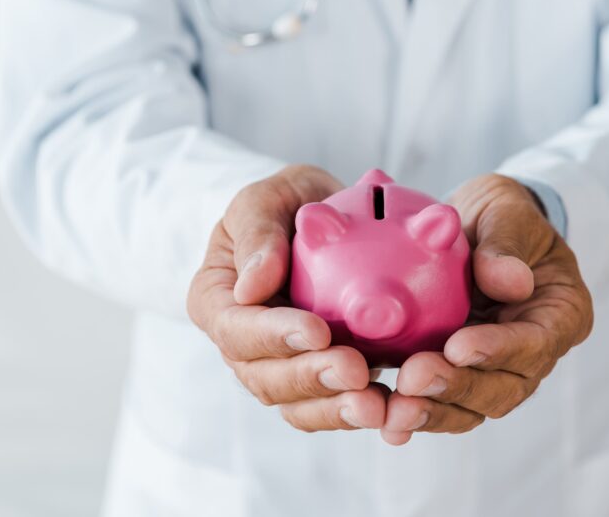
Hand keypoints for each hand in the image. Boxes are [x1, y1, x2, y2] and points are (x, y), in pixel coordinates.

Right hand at [188, 165, 386, 431]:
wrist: (323, 224)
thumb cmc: (288, 203)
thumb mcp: (269, 196)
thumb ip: (258, 230)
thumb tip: (251, 287)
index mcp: (216, 299)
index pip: (236, 329)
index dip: (274, 336)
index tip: (318, 330)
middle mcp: (241, 343)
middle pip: (265, 377)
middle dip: (310, 379)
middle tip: (356, 370)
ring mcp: (277, 366)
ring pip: (297, 404)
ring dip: (336, 409)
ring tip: (377, 406)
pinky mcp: (316, 380)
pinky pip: (330, 406)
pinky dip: (357, 412)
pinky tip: (392, 407)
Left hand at [381, 174, 593, 444]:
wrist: (478, 224)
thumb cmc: (501, 213)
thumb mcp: (507, 210)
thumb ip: (506, 243)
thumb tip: (512, 281)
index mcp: (561, 313)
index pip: (535, 341)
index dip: (498, 350)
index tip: (458, 346)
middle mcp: (535, 352)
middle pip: (505, 387)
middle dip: (458, 388)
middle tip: (413, 379)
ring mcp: (498, 368)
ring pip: (473, 405)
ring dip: (434, 410)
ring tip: (395, 412)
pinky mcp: (463, 373)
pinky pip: (444, 402)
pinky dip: (418, 413)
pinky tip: (388, 423)